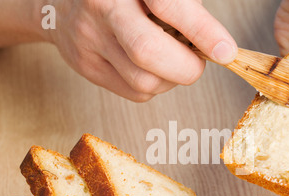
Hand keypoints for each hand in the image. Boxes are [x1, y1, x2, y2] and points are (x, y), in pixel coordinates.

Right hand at [42, 0, 236, 101]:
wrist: (63, 3)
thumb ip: (184, 11)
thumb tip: (217, 46)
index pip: (168, 5)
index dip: (201, 30)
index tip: (225, 51)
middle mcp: (103, 7)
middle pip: (149, 53)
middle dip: (186, 68)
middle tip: (197, 63)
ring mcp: (89, 38)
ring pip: (144, 81)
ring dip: (169, 79)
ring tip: (168, 59)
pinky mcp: (86, 66)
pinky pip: (135, 93)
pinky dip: (153, 86)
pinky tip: (148, 66)